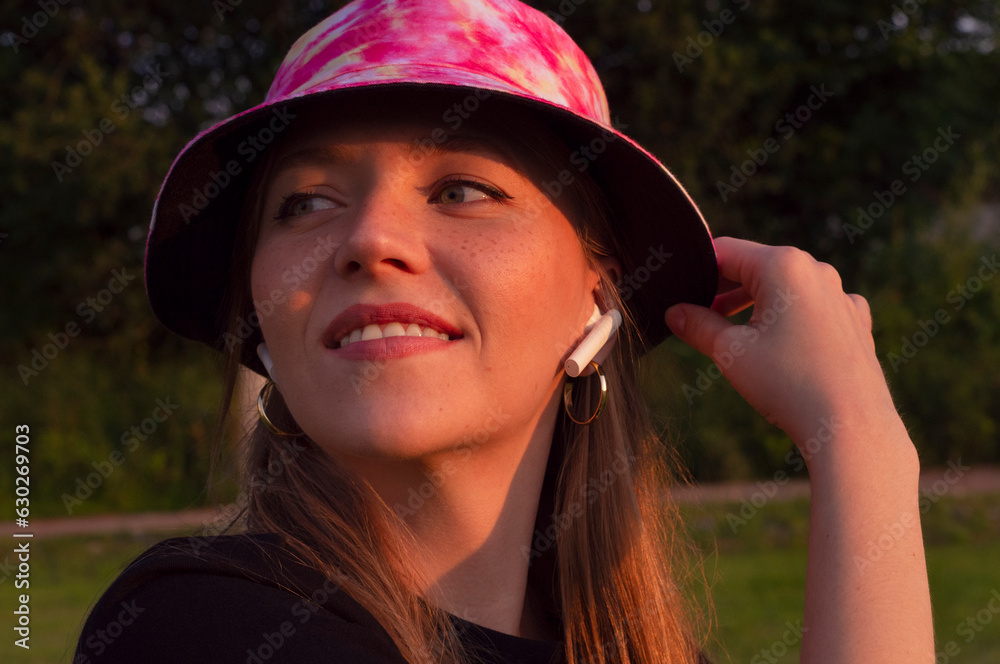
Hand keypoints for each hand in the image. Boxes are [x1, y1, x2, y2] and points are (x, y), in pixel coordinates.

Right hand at [665, 237, 901, 454]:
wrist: (849, 426)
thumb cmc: (788, 384)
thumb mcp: (729, 352)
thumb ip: (698, 325)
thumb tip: (674, 313)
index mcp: (783, 265)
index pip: (726, 252)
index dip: (698, 271)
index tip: (680, 293)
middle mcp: (817, 270)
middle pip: (757, 267)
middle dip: (725, 290)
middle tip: (699, 317)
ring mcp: (840, 295)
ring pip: (786, 288)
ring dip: (756, 304)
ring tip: (735, 334)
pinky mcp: (854, 321)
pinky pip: (813, 308)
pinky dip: (791, 318)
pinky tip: (780, 345)